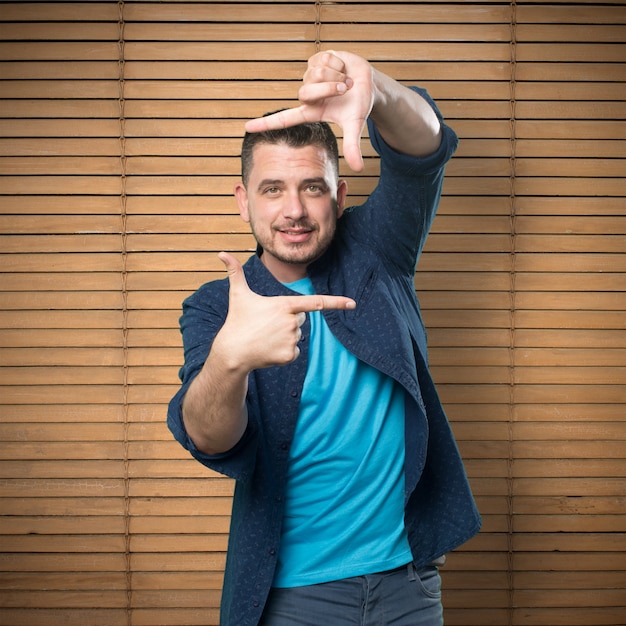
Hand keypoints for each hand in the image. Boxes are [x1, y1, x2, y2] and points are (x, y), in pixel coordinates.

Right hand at [217, 252, 355, 368]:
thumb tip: (221, 253)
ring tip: (266, 337)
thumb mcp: (238, 295)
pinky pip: (294, 351)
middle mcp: (292, 322)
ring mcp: (292, 339)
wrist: (232, 351)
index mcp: (285, 305)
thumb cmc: (237, 320)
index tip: (352, 304)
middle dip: (289, 321)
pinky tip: (269, 349)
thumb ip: (235, 272)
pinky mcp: (290, 355)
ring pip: (298, 335)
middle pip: (301, 319)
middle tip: (268, 324)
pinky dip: (284, 351)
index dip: (336, 302)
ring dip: (285, 336)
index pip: (316, 302)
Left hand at [244, 51, 376, 171]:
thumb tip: (358, 168)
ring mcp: (309, 77)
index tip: (247, 128)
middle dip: (330, 88)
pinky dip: (338, 63)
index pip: (284, 119)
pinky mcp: (315, 60)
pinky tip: (342, 68)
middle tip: (345, 88)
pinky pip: (323, 59)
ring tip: (345, 80)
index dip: (266, 123)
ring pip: (316, 73)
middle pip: (306, 91)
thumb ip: (352, 146)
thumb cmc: (358, 104)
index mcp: (311, 112)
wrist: (369, 83)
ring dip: (336, 75)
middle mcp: (307, 95)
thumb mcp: (355, 125)